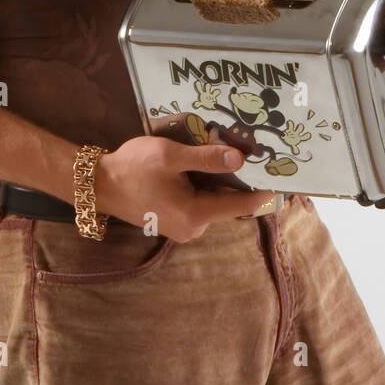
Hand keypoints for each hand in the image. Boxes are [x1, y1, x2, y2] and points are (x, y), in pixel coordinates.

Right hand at [94, 135, 277, 242]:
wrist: (98, 185)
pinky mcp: (174, 221)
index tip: (286, 181)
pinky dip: (205, 187)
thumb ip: (206, 158)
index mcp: (195, 215)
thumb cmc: (132, 169)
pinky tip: (203, 168)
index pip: (241, 204)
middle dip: (240, 181)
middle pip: (228, 203)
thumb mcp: (170, 156)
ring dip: (220, 183)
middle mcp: (193, 228)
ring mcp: (183, 227)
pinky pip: (199, 204)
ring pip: (213, 202)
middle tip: (255, 156)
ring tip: (230, 156)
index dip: (264, 192)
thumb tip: (240, 159)